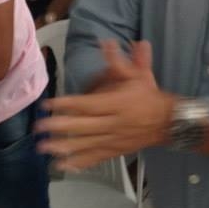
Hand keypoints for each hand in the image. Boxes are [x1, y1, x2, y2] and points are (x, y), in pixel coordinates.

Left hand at [34, 40, 175, 170]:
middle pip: (83, 126)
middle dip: (60, 127)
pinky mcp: (114, 151)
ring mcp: (113, 139)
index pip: (88, 104)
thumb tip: (106, 42)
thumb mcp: (138, 74)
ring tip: (44, 148)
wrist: (168, 122)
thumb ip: (120, 61)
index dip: (67, 104)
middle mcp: (113, 123)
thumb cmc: (149, 96)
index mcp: (117, 103)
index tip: (48, 104)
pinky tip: (62, 166)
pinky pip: (95, 158)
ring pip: (86, 144)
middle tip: (39, 127)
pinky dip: (78, 163)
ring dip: (63, 147)